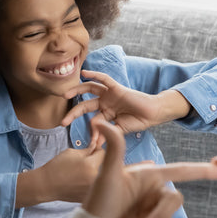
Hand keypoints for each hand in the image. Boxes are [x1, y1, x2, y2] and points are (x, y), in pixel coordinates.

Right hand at [37, 144, 106, 202]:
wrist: (46, 185)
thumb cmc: (57, 167)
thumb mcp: (72, 152)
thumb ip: (88, 149)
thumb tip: (98, 146)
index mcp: (91, 165)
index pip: (103, 152)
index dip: (96, 149)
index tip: (91, 150)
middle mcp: (95, 179)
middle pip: (104, 165)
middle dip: (97, 161)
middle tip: (85, 162)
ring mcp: (93, 190)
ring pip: (101, 176)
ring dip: (95, 172)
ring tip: (81, 172)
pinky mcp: (90, 196)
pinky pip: (96, 186)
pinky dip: (90, 182)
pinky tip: (79, 181)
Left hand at [61, 70, 191, 143]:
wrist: (154, 114)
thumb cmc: (139, 121)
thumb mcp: (120, 130)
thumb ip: (107, 134)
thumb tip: (96, 144)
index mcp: (105, 114)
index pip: (91, 121)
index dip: (90, 132)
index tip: (89, 144)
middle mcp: (105, 103)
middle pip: (85, 105)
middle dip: (73, 113)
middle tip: (63, 122)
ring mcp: (110, 94)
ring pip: (89, 89)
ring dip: (77, 91)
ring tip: (65, 95)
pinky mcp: (117, 88)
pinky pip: (104, 79)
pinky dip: (94, 75)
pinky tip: (84, 73)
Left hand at [83, 120, 216, 217]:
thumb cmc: (99, 200)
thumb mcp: (107, 174)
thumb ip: (113, 148)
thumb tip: (102, 123)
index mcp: (149, 173)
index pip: (179, 170)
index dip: (200, 170)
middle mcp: (154, 188)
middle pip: (174, 199)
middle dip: (159, 215)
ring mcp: (153, 205)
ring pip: (169, 215)